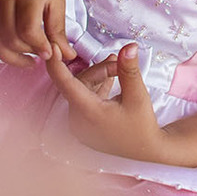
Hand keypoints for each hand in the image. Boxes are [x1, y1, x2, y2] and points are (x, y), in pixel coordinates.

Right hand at [0, 0, 75, 66]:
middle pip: (8, 39)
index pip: (28, 30)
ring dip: (9, 55)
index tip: (48, 53)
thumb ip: (58, 30)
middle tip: (37, 54)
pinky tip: (8, 47)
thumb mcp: (57, 1)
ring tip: (25, 55)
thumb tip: (66, 56)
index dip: (39, 47)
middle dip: (25, 53)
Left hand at [46, 43, 166, 163]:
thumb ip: (129, 70)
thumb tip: (129, 46)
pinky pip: (85, 98)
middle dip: (100, 69)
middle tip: (121, 63)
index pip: (63, 83)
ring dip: (100, 76)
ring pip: (83, 88)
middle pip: (80, 82)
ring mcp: (79, 122)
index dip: (55, 63)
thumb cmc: (142, 126)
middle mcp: (77, 119)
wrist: (145, 150)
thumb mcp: (138, 96)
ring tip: (120, 69)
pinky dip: (97, 86)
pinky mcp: (84, 124)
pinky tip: (113, 79)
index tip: (51, 45)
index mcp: (87, 112)